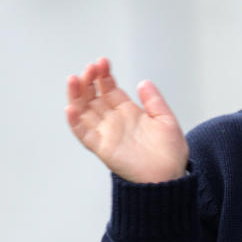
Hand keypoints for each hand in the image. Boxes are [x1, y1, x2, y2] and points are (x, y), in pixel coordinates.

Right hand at [65, 56, 188, 182]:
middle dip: (89, 81)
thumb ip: (155, 101)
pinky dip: (75, 122)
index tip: (102, 62)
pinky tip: (71, 108)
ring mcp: (107, 134)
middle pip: (93, 97)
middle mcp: (115, 122)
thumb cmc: (170, 155)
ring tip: (74, 80)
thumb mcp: (166, 121)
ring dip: (76, 95)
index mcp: (129, 113)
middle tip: (90, 68)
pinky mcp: (102, 148)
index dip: (103, 75)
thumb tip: (144, 82)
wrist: (169, 179)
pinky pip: (84, 134)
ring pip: (83, 112)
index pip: (109, 89)